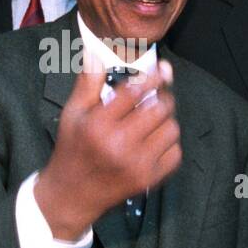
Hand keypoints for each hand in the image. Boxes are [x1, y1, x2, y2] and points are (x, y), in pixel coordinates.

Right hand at [34, 55, 181, 239]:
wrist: (72, 194)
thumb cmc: (72, 148)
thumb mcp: (72, 113)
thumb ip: (87, 82)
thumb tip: (95, 53)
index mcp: (98, 125)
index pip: (135, 92)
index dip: (152, 77)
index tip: (162, 69)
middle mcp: (119, 145)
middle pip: (159, 109)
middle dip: (163, 97)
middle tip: (157, 95)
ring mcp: (136, 165)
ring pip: (171, 129)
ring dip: (166, 120)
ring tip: (152, 120)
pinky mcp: (148, 180)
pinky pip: (175, 153)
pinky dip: (170, 143)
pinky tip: (155, 141)